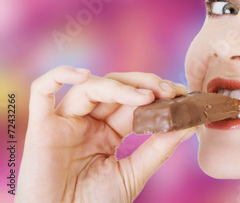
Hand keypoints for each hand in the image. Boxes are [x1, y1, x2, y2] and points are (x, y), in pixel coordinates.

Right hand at [16, 66, 194, 202]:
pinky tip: (83, 75)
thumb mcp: (133, 174)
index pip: (134, 102)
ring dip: (120, 86)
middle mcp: (88, 122)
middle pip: (115, 88)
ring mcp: (64, 123)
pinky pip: (41, 91)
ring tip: (146, 96)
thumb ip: (159, 148)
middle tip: (169, 90)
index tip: (181, 93)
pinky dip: (58, 76)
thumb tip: (190, 124)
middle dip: (144, 84)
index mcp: (108, 132)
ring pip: (89, 87)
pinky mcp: (41, 128)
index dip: (156, 93)